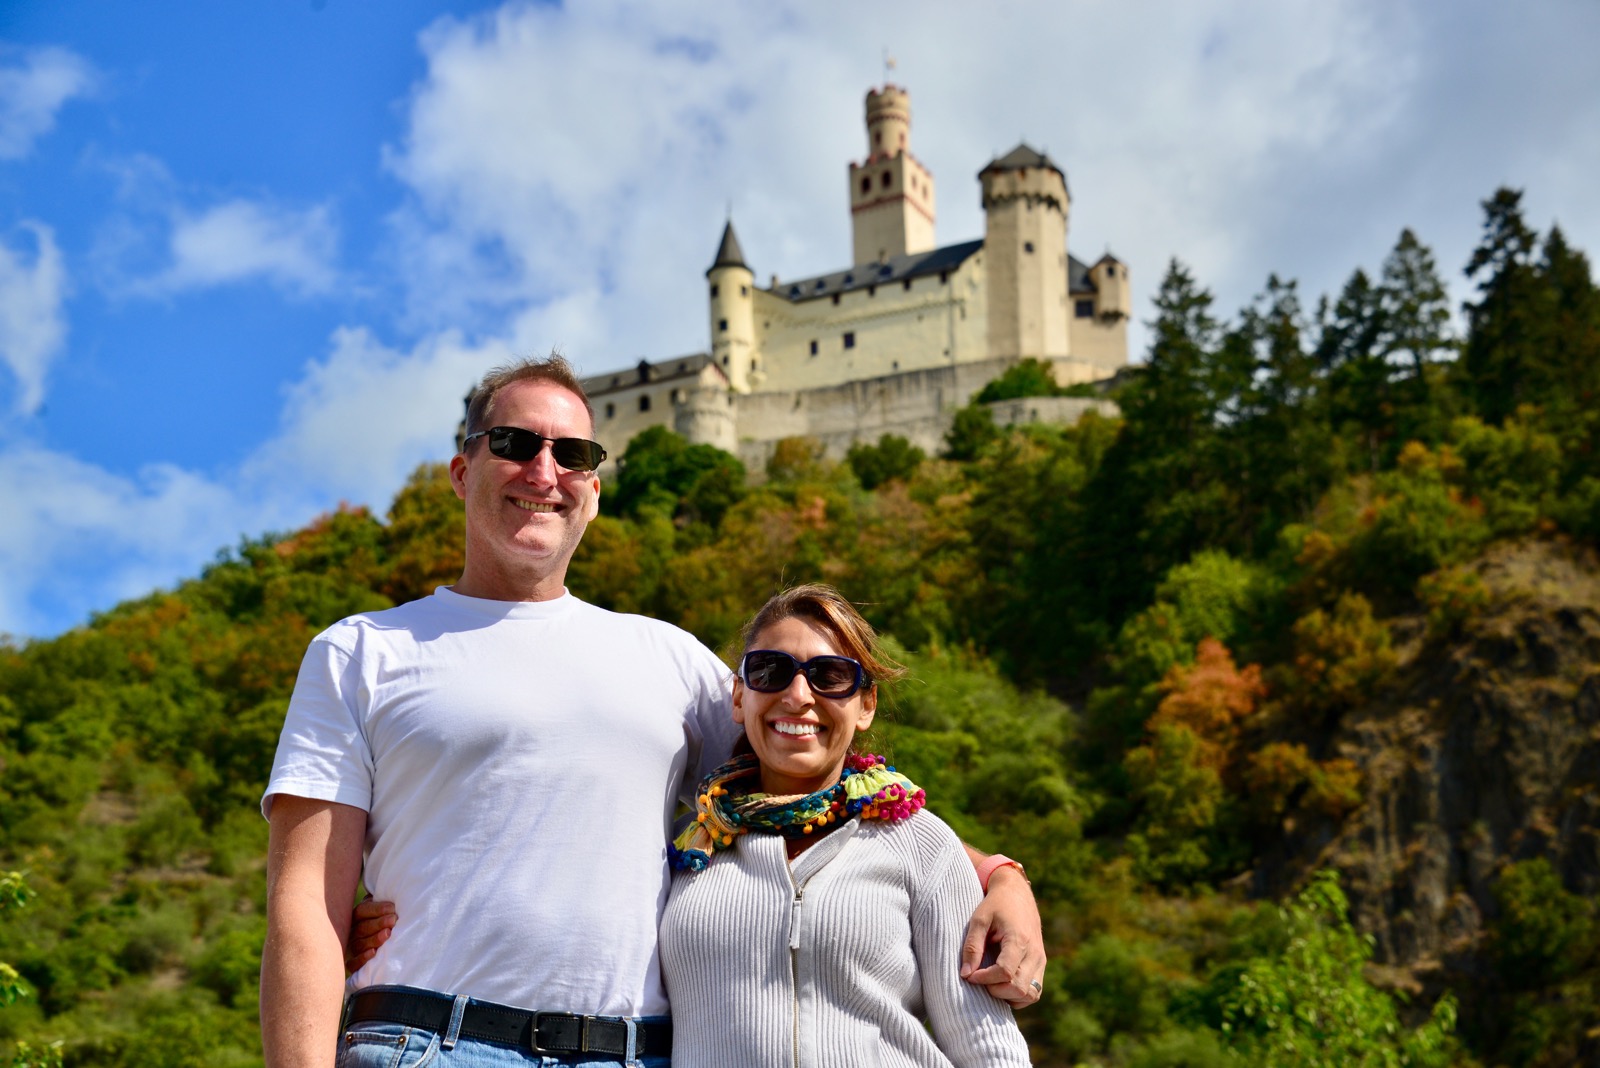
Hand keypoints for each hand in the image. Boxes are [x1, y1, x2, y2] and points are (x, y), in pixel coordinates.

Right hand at [345, 896, 396, 975]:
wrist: (389, 949)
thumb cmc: (389, 921)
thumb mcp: (386, 909)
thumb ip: (386, 904)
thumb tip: (393, 900)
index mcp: (357, 916)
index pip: (362, 911)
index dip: (376, 909)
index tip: (392, 908)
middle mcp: (351, 932)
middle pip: (362, 928)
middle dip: (378, 923)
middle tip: (393, 920)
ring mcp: (351, 948)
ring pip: (359, 944)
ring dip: (373, 939)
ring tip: (388, 934)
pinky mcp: (353, 964)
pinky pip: (353, 963)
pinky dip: (362, 959)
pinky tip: (373, 953)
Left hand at [960, 866, 1045, 1007]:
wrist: (1017, 893)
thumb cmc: (995, 905)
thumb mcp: (979, 919)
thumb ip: (972, 947)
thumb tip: (966, 975)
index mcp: (1019, 939)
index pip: (1005, 972)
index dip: (985, 979)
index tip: (969, 975)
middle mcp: (1034, 953)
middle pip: (1019, 988)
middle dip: (996, 990)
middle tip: (980, 979)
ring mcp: (1040, 960)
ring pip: (1030, 994)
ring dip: (1009, 995)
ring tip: (991, 983)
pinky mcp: (1041, 964)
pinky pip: (1034, 991)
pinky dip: (1018, 995)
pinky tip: (1001, 984)